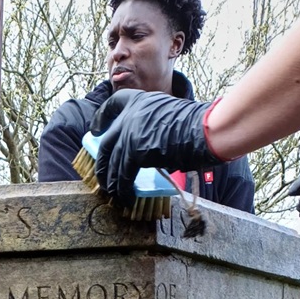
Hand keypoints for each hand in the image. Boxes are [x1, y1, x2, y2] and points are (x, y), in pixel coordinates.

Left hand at [90, 90, 221, 205]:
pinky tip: (124, 197)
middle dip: (101, 162)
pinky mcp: (135, 152)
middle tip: (102, 174)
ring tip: (112, 192)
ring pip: (111, 162)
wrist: (204, 130)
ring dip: (110, 180)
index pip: (113, 104)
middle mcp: (131, 115)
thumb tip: (142, 147)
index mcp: (140, 101)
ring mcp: (131, 133)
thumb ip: (150, 125)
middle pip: (106, 142)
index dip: (101, 118)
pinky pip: (122, 174)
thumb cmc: (196, 124)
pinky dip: (122, 189)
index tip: (95, 130)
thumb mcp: (168, 114)